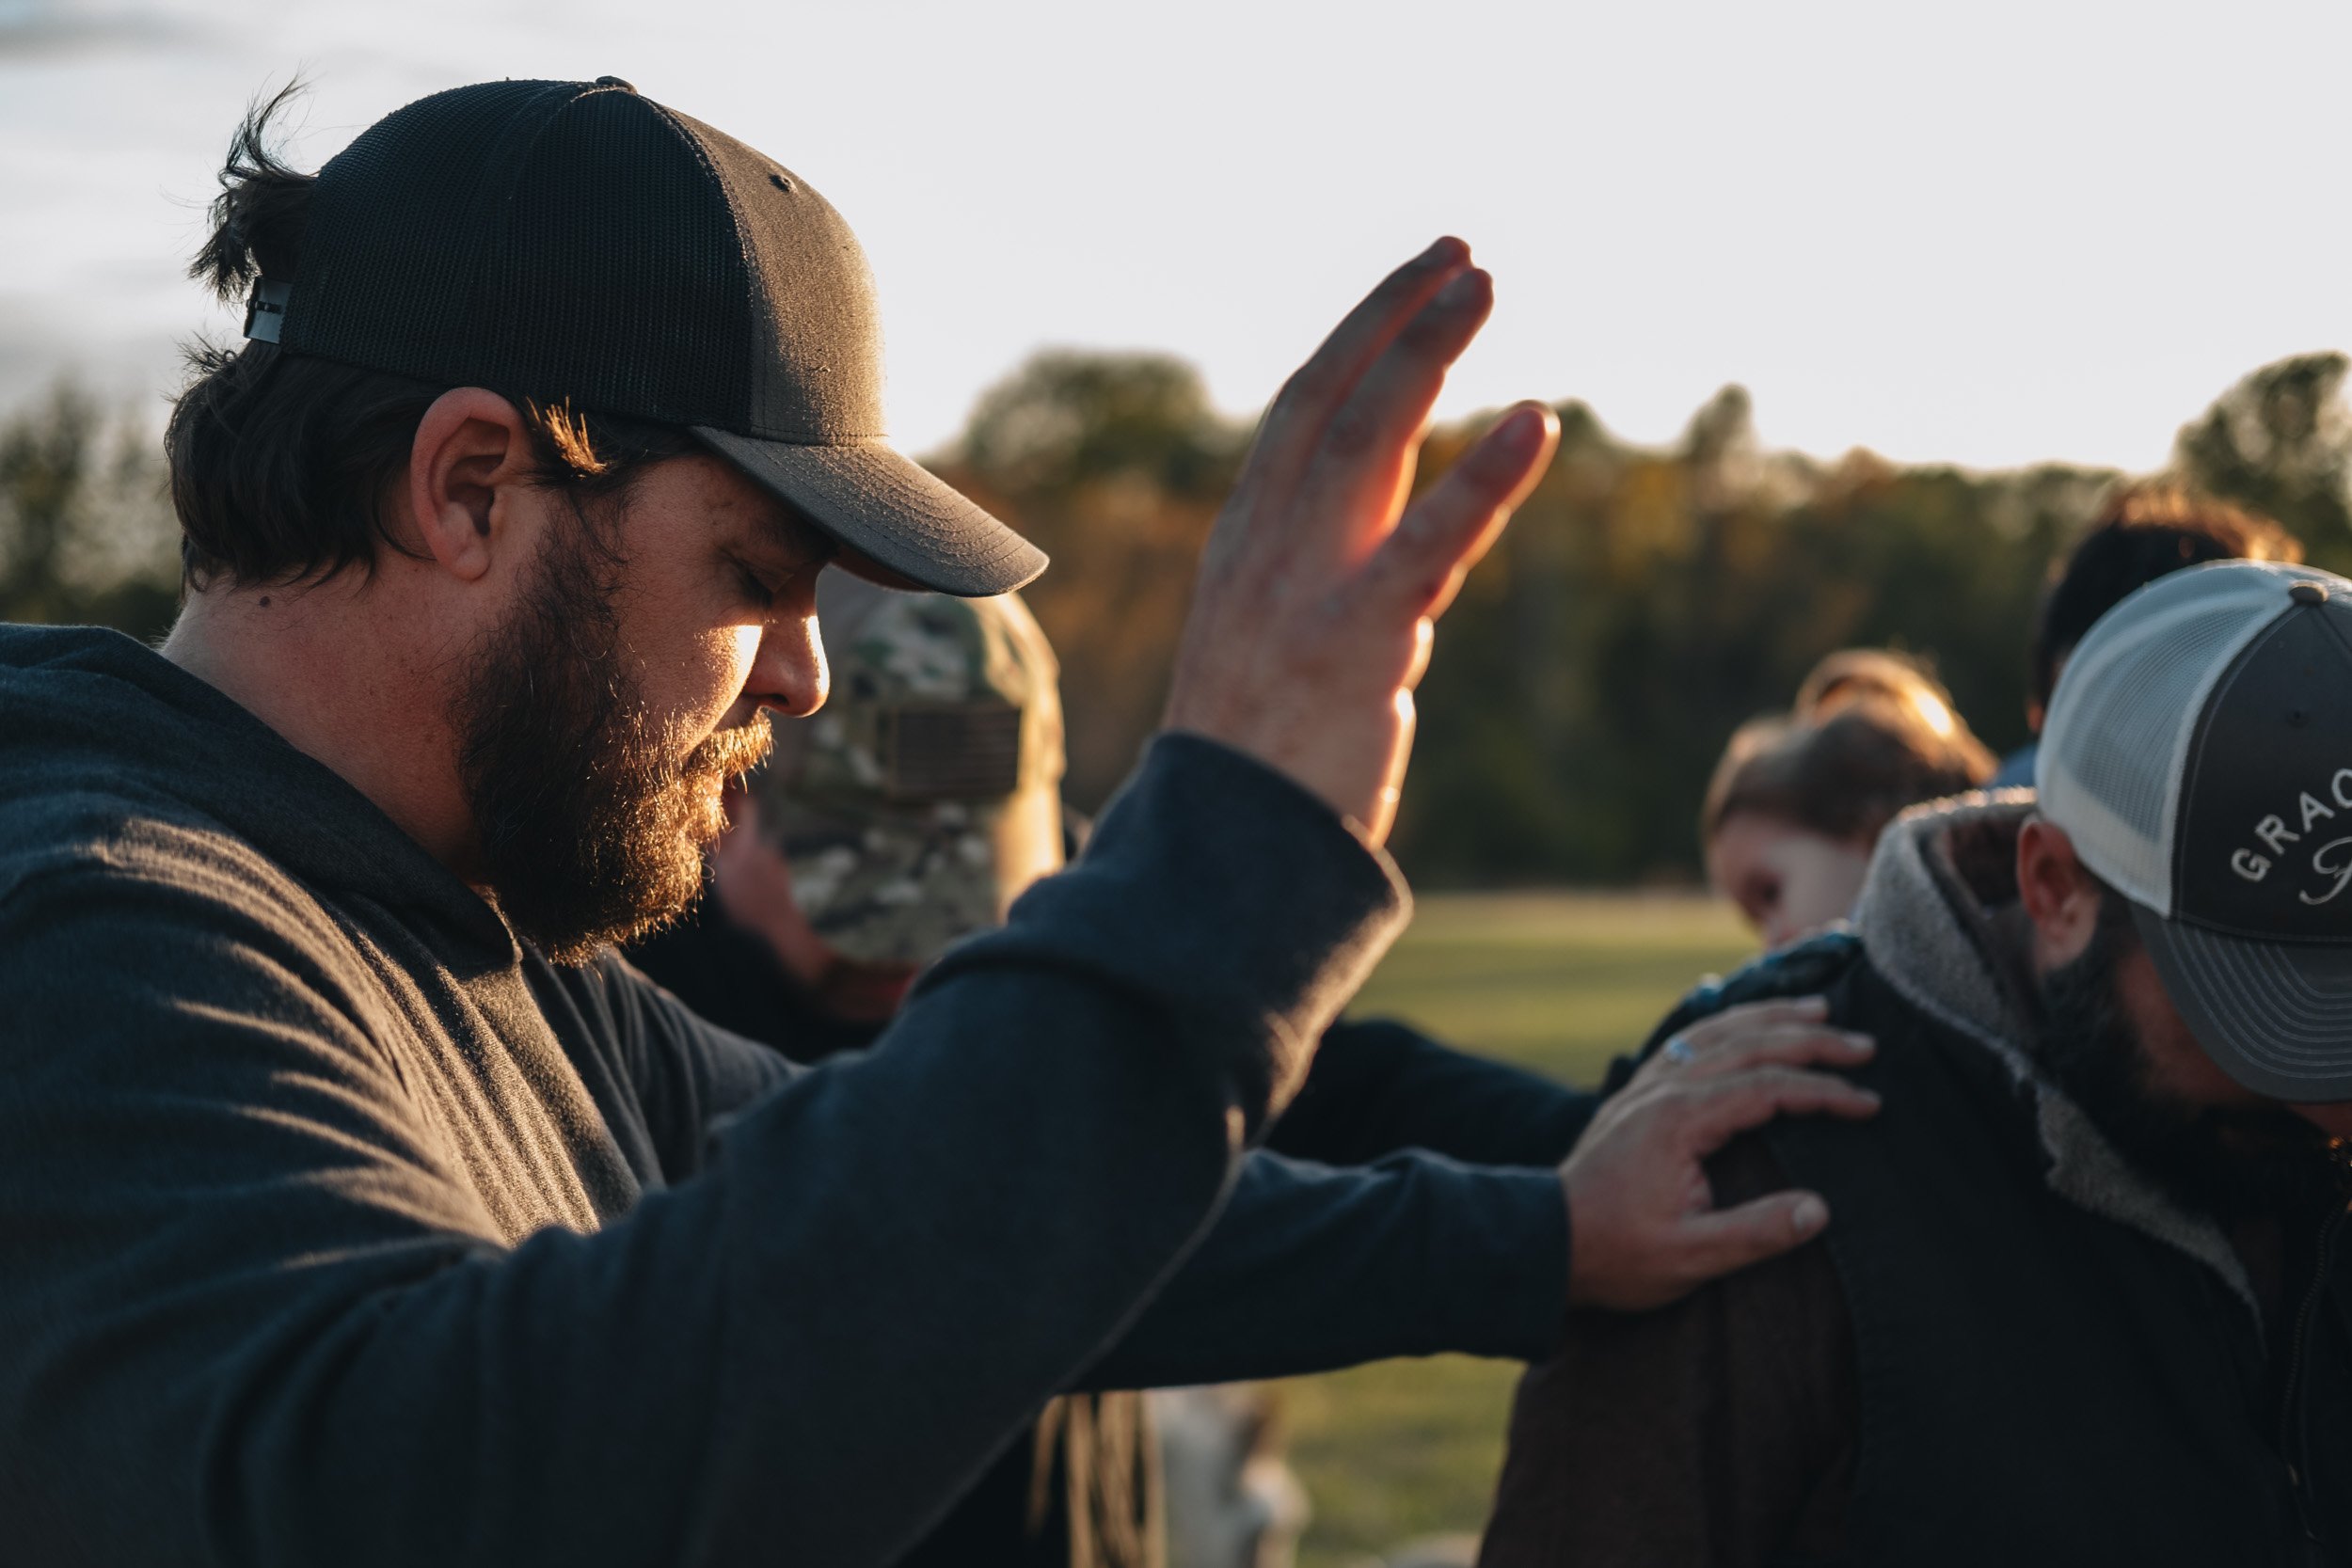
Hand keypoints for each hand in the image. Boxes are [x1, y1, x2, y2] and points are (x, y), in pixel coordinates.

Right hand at [1161, 238, 1559, 843]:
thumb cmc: (1257, 771)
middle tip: (1462, 255)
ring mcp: (1305, 588)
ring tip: (1484, 285)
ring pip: (1364, 437)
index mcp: (1245, 547)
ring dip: (1425, 350)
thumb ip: (1329, 592)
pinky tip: (1538, 420)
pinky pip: (1431, 539)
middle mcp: (1264, 549)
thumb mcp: (1271, 657)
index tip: (1416, 282)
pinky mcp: (1356, 638)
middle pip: (1328, 398)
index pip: (1299, 412)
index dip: (1358, 337)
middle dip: (1393, 316)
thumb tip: (1408, 567)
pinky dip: (1486, 474)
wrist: (1219, 859)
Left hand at [1561, 998, 1877, 1310]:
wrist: (1547, 1240)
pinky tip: (1745, 1023)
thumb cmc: (1617, 1253)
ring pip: (1718, 1031)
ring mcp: (1647, 1084)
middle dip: (1812, 1041)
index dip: (1825, 1093)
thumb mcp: (1689, 1257)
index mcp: (1681, 1118)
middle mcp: (1664, 1087)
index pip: (1769, 1088)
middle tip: (1865, 1046)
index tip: (1870, 1104)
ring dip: (1771, 1019)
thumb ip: (1755, 1233)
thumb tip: (1820, 1210)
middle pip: (1750, 1045)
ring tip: (1819, 1010)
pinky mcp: (1638, 1092)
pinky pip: (1690, 1040)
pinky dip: (1728, 1023)